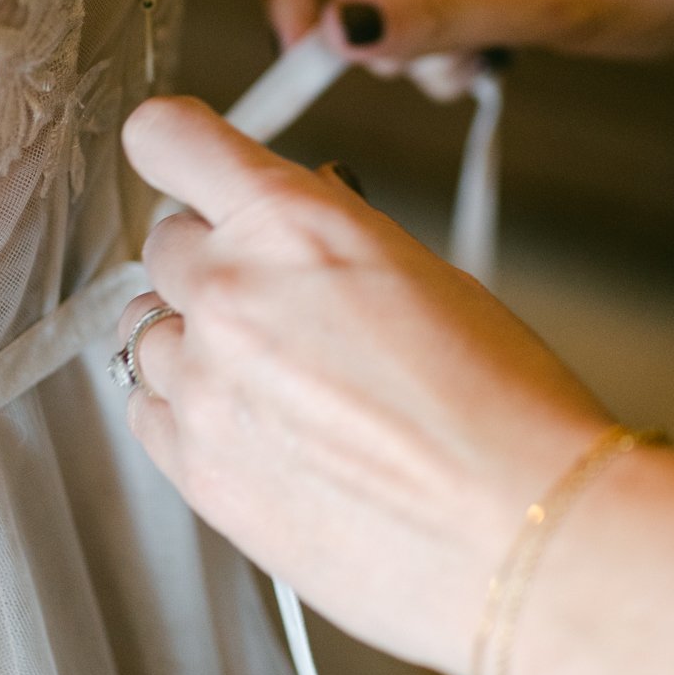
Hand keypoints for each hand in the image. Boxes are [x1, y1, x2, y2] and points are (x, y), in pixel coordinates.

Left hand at [115, 95, 614, 674]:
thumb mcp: (426, 276)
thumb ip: (329, 247)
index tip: (187, 168)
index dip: (179, 152)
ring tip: (283, 387)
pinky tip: (262, 434)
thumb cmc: (505, 409)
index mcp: (294, 222)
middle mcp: (231, 291)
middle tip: (279, 306)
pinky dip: (189, 416)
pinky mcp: (195, 470)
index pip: (169, 140)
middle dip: (215, 264)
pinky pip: (151, 416)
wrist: (522, 534)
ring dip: (200, 346)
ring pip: (151, 335)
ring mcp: (203, 385)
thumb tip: (289, 243)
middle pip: (165, 246)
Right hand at [265, 0, 673, 69]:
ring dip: (414, 55)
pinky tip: (504, 69)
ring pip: (389, 5)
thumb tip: (338, 34)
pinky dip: (449, 60)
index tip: (308, 52)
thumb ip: (439, 19)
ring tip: (487, 70)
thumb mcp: (552, 2)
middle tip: (431, 70)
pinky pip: (434, 25)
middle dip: (367, 31)